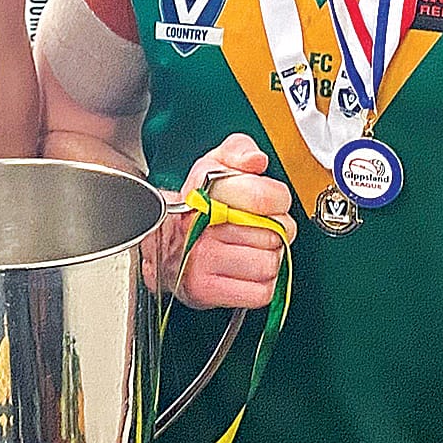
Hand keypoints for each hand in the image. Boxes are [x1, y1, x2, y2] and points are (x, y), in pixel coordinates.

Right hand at [160, 133, 296, 309]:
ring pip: (269, 264)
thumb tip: (256, 160)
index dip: (278, 199)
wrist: (164, 245)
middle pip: (273, 233)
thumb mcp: (214, 166)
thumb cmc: (197, 206)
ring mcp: (201, 261)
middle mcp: (200, 228)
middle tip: (260, 228)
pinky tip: (247, 271)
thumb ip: (238, 150)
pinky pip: (261, 292)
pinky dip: (262, 285)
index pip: (264, 197)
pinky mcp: (206, 291)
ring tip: (252, 249)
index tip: (271, 201)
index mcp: (205, 191)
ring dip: (269, 258)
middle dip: (276, 230)